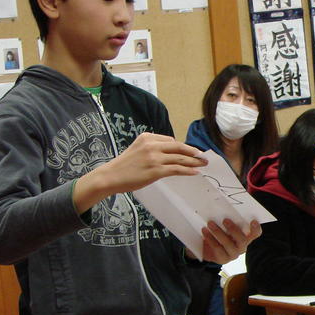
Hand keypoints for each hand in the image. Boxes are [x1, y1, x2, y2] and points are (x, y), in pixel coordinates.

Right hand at [74, 133, 204, 212]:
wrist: (111, 176)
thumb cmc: (125, 165)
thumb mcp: (138, 149)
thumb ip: (153, 148)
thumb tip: (173, 154)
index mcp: (147, 137)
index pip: (171, 141)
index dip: (184, 147)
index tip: (193, 152)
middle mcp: (151, 145)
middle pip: (179, 147)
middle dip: (194, 152)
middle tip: (204, 157)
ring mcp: (154, 158)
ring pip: (180, 158)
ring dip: (194, 162)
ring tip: (203, 164)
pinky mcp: (155, 170)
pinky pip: (177, 169)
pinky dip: (188, 171)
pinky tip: (195, 172)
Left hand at [200, 218, 261, 263]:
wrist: (206, 248)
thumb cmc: (219, 233)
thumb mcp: (225, 226)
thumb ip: (228, 220)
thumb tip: (225, 207)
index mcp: (246, 237)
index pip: (255, 234)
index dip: (256, 228)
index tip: (253, 221)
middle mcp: (242, 246)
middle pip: (242, 240)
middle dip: (233, 229)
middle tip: (225, 220)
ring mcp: (233, 254)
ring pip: (228, 244)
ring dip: (218, 232)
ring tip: (210, 223)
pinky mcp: (223, 259)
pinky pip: (217, 249)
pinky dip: (210, 239)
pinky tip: (205, 231)